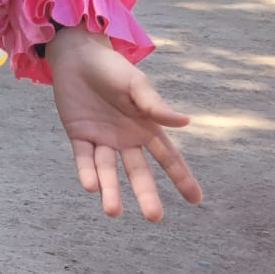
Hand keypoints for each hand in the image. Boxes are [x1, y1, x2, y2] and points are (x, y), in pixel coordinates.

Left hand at [47, 29, 203, 221]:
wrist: (78, 56)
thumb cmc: (113, 69)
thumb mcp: (137, 85)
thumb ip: (155, 106)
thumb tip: (185, 122)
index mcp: (147, 127)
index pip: (168, 157)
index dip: (182, 177)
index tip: (197, 201)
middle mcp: (126, 139)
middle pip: (138, 172)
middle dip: (147, 194)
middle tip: (154, 217)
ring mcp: (102, 139)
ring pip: (108, 171)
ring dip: (110, 190)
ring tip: (113, 212)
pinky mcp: (79, 135)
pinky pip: (83, 158)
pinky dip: (86, 172)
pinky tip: (91, 186)